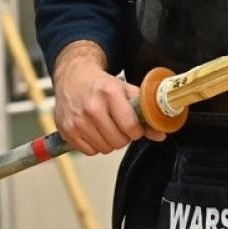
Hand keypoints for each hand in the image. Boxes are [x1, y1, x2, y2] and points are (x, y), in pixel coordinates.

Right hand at [52, 44, 166, 154]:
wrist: (73, 77)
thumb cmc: (101, 85)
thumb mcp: (126, 90)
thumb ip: (145, 113)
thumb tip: (161, 134)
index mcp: (110, 93)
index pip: (131, 128)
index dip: (136, 131)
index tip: (134, 126)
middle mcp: (92, 107)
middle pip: (119, 142)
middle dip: (123, 136)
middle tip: (119, 125)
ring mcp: (78, 120)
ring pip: (105, 148)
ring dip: (109, 141)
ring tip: (105, 126)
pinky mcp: (67, 131)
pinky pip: (90, 152)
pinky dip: (94, 144)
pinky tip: (93, 130)